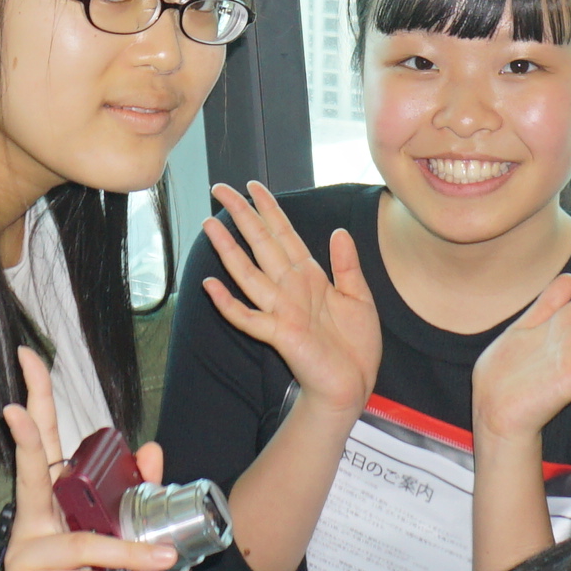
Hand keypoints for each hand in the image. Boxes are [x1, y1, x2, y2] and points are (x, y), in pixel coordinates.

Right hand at [0, 348, 177, 570]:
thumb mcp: (111, 547)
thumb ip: (128, 503)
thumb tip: (154, 450)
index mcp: (47, 508)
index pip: (40, 448)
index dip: (35, 404)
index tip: (30, 360)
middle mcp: (29, 525)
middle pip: (29, 470)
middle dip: (26, 429)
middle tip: (19, 396)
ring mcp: (25, 557)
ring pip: (83, 542)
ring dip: (129, 551)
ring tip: (166, 561)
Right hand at [199, 182, 382, 419]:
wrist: (353, 385)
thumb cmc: (354, 346)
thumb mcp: (359, 298)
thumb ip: (347, 265)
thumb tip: (338, 231)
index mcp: (309, 276)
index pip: (284, 235)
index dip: (269, 209)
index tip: (252, 186)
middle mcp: (290, 288)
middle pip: (261, 245)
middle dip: (242, 216)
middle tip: (220, 188)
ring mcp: (281, 311)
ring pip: (249, 274)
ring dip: (229, 251)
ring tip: (210, 226)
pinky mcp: (280, 335)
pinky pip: (249, 318)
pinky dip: (228, 304)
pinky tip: (210, 286)